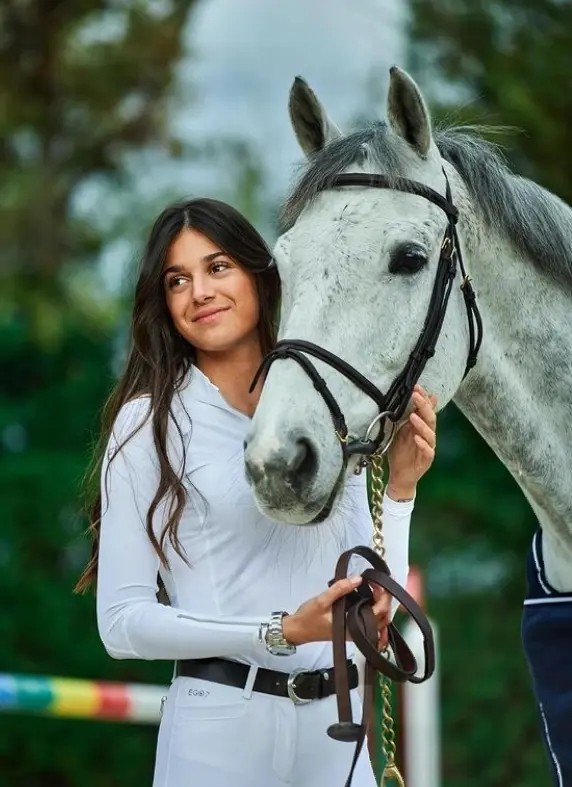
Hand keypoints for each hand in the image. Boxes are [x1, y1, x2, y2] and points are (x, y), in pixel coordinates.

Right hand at [282, 577, 389, 646]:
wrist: (298, 630)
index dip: (383, 596)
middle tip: (378, 582)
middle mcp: (358, 632)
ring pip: (379, 622)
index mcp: (353, 626)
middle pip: (383, 618)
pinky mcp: (353, 630)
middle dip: (385, 599)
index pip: (377, 612)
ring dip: (382, 606)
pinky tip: (375, 603)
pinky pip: (371, 624)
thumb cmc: (309, 617)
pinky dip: (377, 616)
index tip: (379, 581)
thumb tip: (358, 578)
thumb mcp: (322, 600)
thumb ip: (340, 589)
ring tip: (376, 588)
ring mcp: (357, 633)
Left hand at [386, 384, 436, 499]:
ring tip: (413, 416)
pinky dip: (423, 444)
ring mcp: (428, 448)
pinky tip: (417, 438)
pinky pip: (428, 452)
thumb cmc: (401, 452)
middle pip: (430, 419)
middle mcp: (427, 436)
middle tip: (416, 396)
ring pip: (430, 435)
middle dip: (424, 407)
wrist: (400, 475)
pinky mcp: (426, 461)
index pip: (426, 410)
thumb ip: (408, 416)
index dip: (423, 399)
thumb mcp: (401, 431)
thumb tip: (414, 399)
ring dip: (422, 425)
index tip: (416, 387)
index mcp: (422, 428)